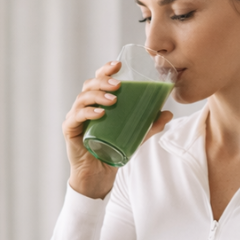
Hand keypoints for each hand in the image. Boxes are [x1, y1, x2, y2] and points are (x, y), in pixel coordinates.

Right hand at [63, 60, 172, 199]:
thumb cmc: (113, 151)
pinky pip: (76, 117)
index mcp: (97, 102)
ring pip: (82, 98)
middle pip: (89, 85)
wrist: (99, 175)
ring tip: (112, 99)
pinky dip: (87, 113)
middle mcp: (84, 106)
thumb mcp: (135, 136)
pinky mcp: (70, 130)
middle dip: (103, 81)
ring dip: (97, 95)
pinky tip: (100, 113)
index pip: (98, 79)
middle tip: (118, 85)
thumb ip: (150, 125)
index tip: (119, 65)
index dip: (106, 70)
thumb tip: (168, 113)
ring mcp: (75, 117)